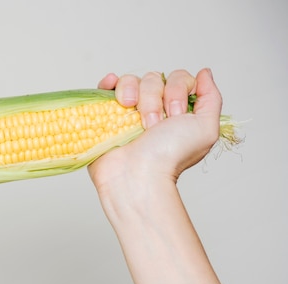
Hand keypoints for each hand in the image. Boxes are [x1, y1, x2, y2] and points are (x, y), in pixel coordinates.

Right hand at [88, 69, 222, 195]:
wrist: (138, 174)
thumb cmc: (171, 157)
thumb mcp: (205, 129)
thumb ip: (211, 98)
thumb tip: (204, 73)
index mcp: (176, 110)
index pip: (178, 78)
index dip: (177, 92)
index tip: (174, 117)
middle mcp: (153, 107)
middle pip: (154, 78)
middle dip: (154, 100)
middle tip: (154, 126)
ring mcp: (128, 110)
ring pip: (132, 80)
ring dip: (134, 96)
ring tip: (134, 122)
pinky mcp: (106, 113)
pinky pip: (107, 86)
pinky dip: (109, 83)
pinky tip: (115, 92)